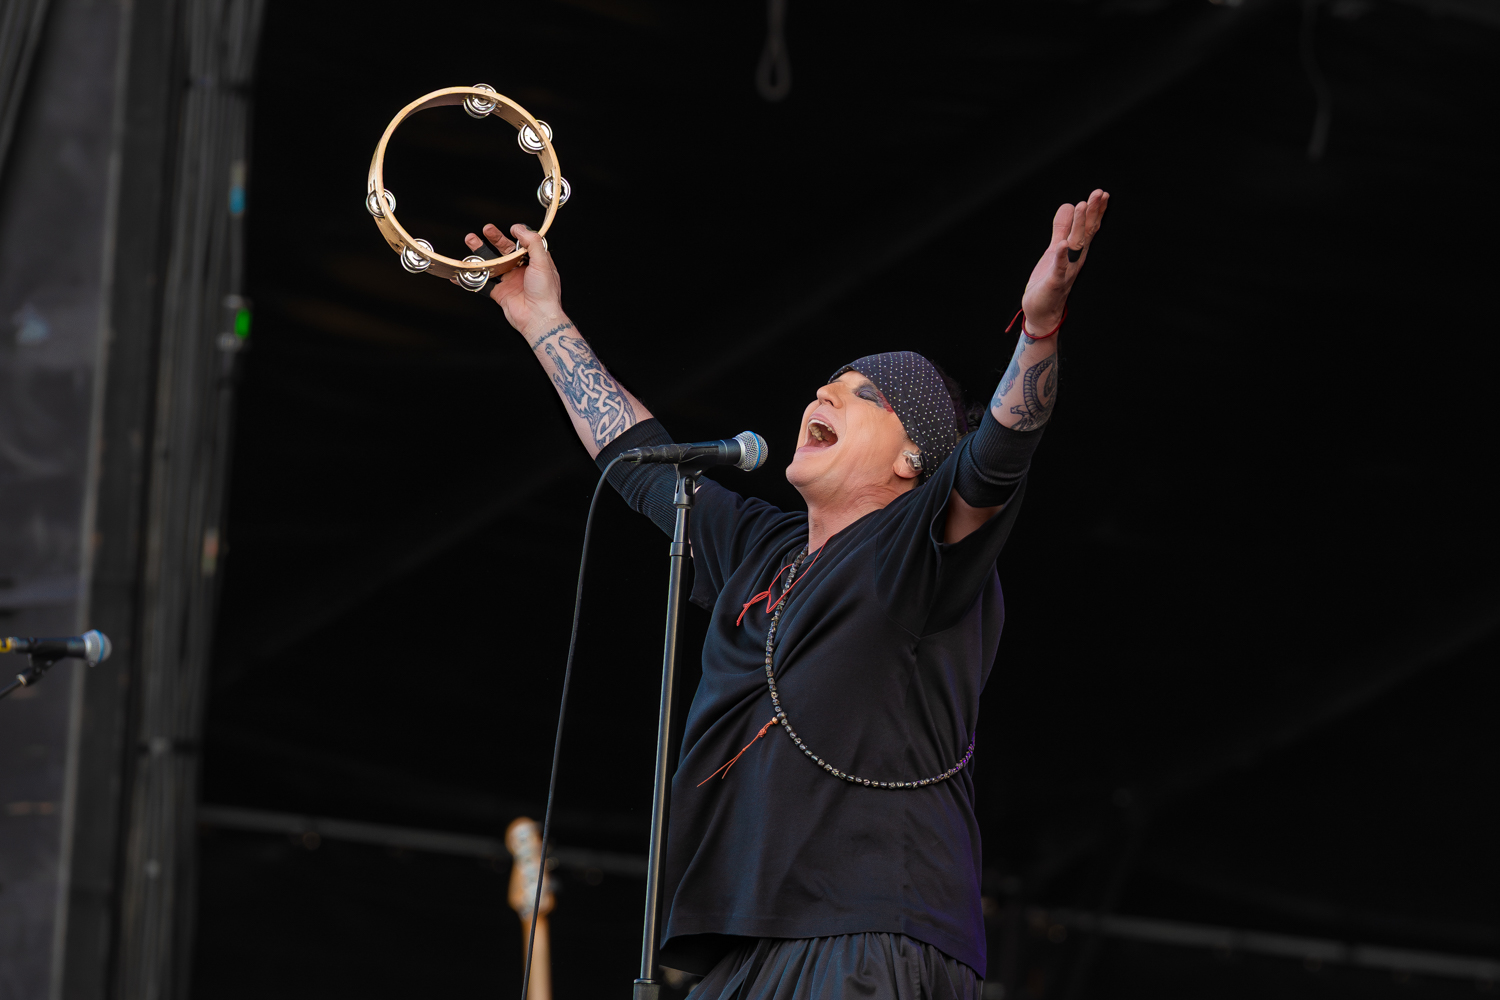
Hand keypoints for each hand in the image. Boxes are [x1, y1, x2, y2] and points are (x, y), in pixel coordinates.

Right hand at [456, 223, 565, 337]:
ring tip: (470, 240)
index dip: (516, 235)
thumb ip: (533, 242)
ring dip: (480, 252)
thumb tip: (520, 228)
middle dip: (494, 239)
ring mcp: (509, 281)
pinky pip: (482, 283)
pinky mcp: (499, 293)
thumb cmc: (545, 293)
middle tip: (486, 229)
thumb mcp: (543, 262)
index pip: (523, 244)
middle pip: (505, 251)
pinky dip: (469, 278)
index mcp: (535, 263)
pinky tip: (459, 273)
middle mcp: (521, 271)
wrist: (538, 318)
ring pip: (492, 263)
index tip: (510, 228)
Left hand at [1020, 189, 1108, 335]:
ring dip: (1078, 226)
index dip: (1095, 211)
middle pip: (1086, 233)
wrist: (1042, 310)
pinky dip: (1061, 257)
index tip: (1102, 194)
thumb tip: (1069, 205)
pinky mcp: (1055, 282)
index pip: (1089, 227)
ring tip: (1081, 207)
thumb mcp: (1056, 249)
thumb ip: (1062, 228)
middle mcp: (1075, 259)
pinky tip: (1062, 245)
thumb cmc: (1049, 280)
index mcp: (1076, 250)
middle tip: (1098, 194)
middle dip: (1092, 213)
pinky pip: (1059, 268)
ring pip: (1075, 246)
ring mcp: (1067, 270)